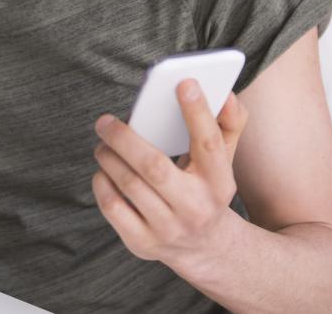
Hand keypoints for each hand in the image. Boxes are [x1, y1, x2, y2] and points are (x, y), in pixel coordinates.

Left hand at [91, 79, 248, 263]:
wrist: (205, 248)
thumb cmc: (207, 189)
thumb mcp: (225, 161)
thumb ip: (229, 124)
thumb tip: (227, 95)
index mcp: (219, 182)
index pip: (209, 143)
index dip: (197, 111)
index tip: (183, 83)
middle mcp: (195, 208)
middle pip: (154, 167)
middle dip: (124, 138)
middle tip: (105, 121)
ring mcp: (168, 229)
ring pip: (128, 185)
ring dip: (109, 156)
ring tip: (103, 142)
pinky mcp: (142, 243)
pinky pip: (112, 207)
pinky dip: (102, 182)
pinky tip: (104, 170)